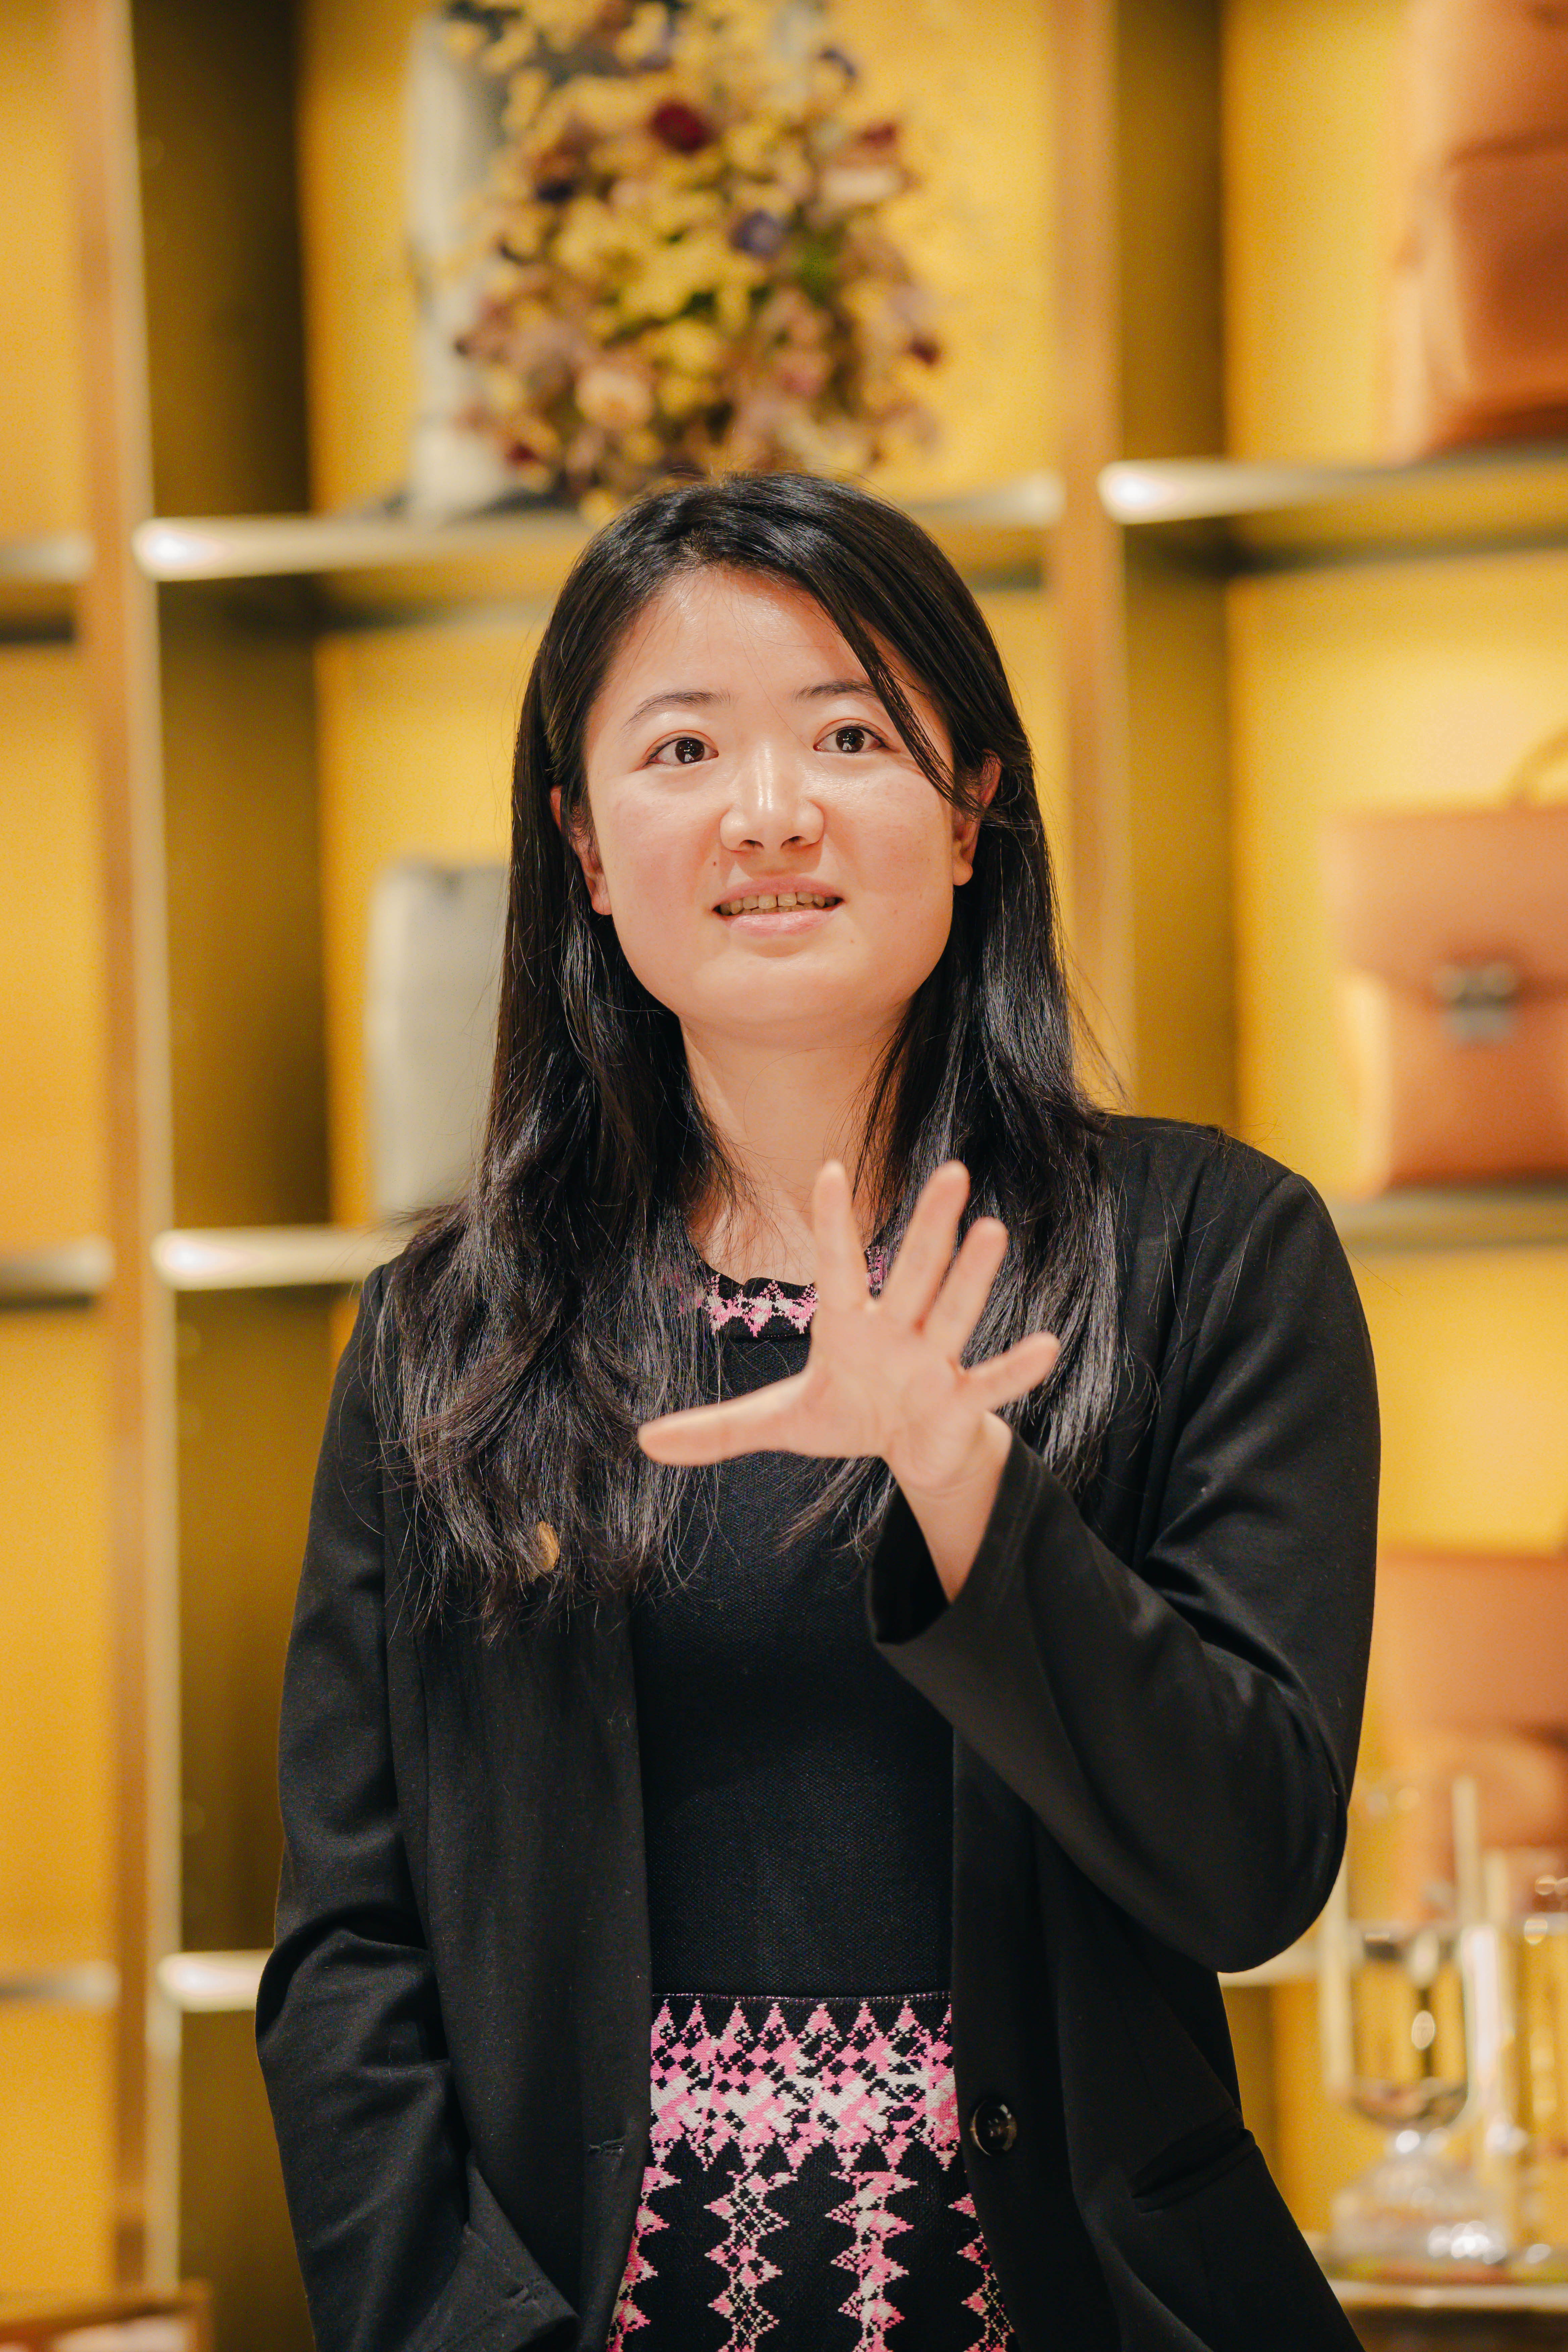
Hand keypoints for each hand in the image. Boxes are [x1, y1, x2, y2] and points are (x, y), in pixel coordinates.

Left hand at [637, 1161, 1059, 1594]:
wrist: (911, 1452)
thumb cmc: (850, 1416)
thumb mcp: (780, 1423)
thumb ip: (718, 1429)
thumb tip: (645, 1442)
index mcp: (849, 1327)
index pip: (835, 1266)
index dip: (832, 1224)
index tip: (828, 1171)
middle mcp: (897, 1331)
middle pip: (913, 1272)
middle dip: (930, 1227)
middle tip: (951, 1171)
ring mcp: (935, 1362)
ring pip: (954, 1312)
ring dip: (973, 1276)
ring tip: (993, 1229)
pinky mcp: (962, 1401)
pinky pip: (992, 1381)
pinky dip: (1017, 1367)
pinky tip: (1045, 1343)